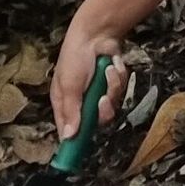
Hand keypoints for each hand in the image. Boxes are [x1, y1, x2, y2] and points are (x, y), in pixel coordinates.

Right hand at [52, 19, 127, 141]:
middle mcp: (81, 100)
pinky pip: (120, 91)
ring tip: (107, 71)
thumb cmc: (75, 57)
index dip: (74, 141)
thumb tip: (68, 136)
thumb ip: (71, 111)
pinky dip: (118, 77)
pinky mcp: (112, 84)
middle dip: (103, 109)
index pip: (67, 129)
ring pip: (111, 106)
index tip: (80, 153)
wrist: (97, 32)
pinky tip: (112, 64)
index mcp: (64, 102)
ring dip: (112, 87)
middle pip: (96, 121)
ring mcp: (98, 92)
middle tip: (102, 99)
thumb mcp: (69, 85)